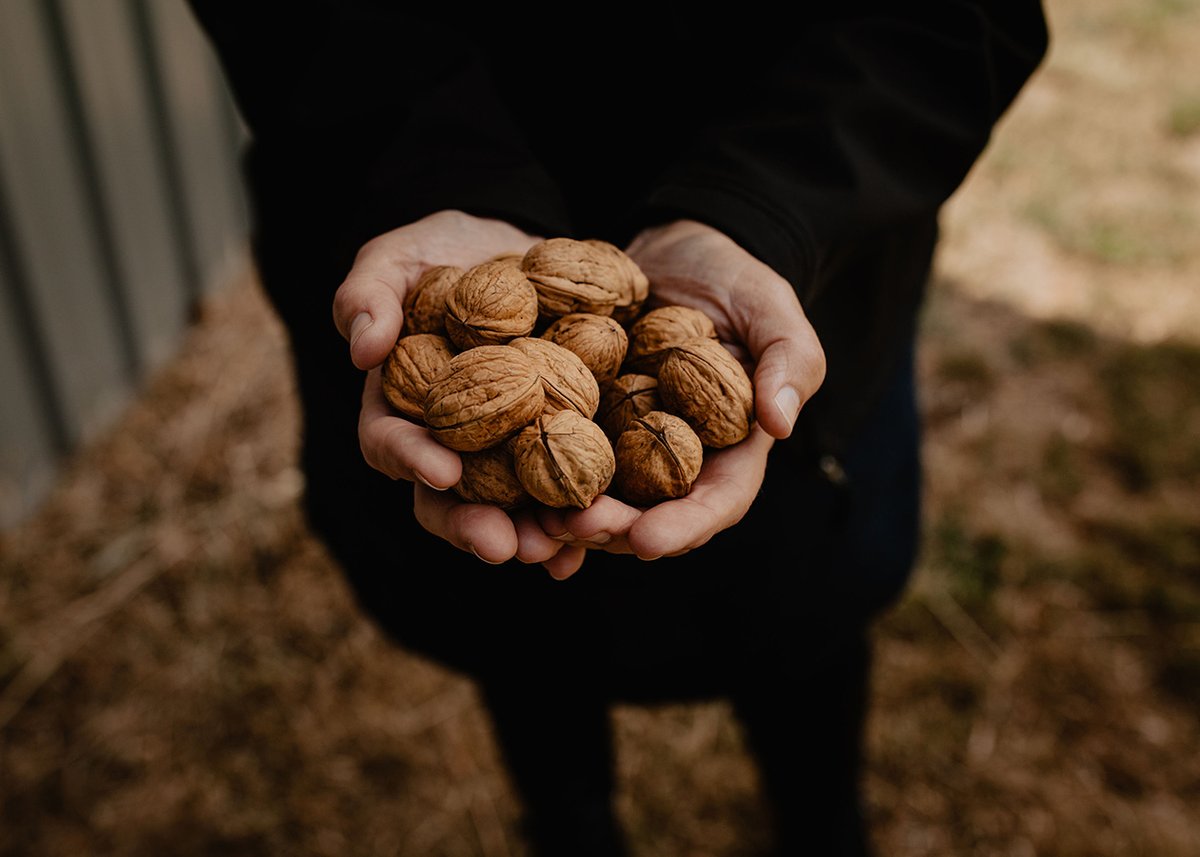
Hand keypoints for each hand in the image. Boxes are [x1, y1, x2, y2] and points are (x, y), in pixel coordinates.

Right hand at [331, 210, 591, 576]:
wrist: (512, 248)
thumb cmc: (440, 252)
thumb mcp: (397, 258)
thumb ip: (369, 294)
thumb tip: (361, 348)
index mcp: (398, 407)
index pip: (390, 442)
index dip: (411, 458)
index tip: (441, 471)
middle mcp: (447, 443)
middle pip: (449, 498)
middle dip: (473, 526)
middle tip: (503, 547)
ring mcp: (501, 450)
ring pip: (509, 507)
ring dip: (533, 534)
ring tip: (559, 551)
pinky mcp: (552, 443)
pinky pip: (563, 487)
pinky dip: (579, 517)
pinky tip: (605, 535)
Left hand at [540, 219, 825, 571]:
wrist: (674, 249)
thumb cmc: (734, 279)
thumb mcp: (772, 308)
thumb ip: (789, 360)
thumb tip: (782, 425)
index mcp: (730, 447)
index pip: (717, 500)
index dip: (685, 526)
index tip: (649, 540)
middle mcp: (675, 459)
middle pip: (650, 515)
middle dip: (614, 533)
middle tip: (577, 528)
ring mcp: (625, 444)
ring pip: (599, 499)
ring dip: (568, 520)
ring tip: (537, 522)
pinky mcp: (582, 419)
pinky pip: (557, 457)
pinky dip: (535, 484)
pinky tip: (506, 494)